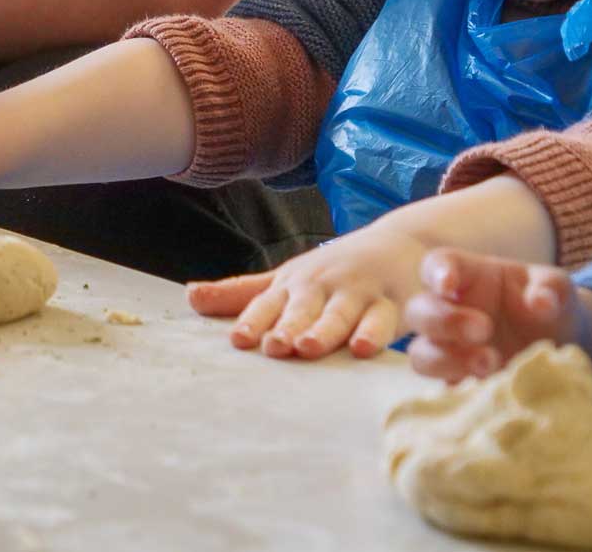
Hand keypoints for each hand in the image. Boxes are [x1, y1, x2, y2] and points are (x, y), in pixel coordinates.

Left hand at [187, 223, 430, 359]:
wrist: (402, 242)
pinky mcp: (392, 304)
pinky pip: (383, 320)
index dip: (254, 320)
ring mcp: (358, 292)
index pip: (269, 303)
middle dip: (288, 326)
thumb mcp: (288, 278)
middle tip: (274, 347)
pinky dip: (374, 333)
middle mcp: (323, 286)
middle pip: (303, 308)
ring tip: (308, 347)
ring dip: (324, 330)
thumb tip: (189, 297)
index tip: (239, 340)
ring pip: (339, 314)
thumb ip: (242, 293)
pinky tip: (363, 349)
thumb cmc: (335, 270)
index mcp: (294, 283)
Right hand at [402, 247, 574, 382]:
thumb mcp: (557, 289)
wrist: (562, 348)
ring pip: (420, 354)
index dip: (437, 273)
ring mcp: (451, 350)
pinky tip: (486, 392)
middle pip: (418, 310)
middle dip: (445, 321)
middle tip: (484, 329)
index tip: (448, 284)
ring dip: (448, 360)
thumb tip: (540, 303)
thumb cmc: (550, 306)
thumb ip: (549, 288)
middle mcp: (451, 311)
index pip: (438, 264)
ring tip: (491, 365)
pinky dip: (458, 391)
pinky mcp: (459, 383)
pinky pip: (441, 390)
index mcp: (469, 276)